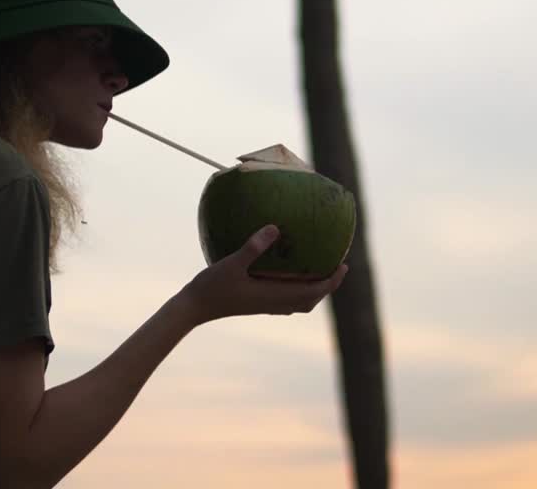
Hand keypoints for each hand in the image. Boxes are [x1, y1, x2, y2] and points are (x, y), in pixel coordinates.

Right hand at [178, 225, 348, 324]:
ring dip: (313, 289)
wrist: (193, 308)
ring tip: (319, 269)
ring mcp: (264, 306)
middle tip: (338, 265)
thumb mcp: (232, 264)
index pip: (313, 292)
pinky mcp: (256, 304)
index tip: (344, 265)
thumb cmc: (211, 286)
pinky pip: (285, 298)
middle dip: (327, 285)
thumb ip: (253, 247)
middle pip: (310, 300)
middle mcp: (273, 304)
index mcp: (274, 296)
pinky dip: (296, 288)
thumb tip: (275, 228)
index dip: (332, 281)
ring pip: (299, 302)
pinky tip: (288, 272)